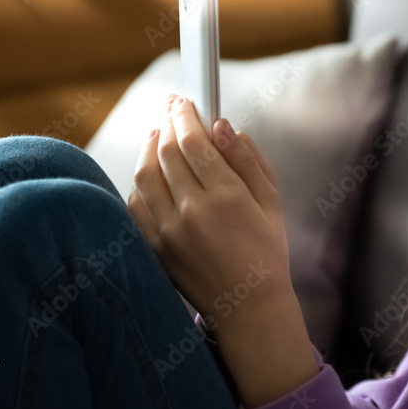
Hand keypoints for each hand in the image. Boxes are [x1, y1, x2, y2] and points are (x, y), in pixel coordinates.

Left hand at [127, 95, 320, 406]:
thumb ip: (248, 160)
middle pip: (166, 152)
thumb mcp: (271, 202)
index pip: (195, 142)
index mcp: (227, 198)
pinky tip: (151, 172)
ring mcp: (168, 232)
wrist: (249, 307)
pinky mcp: (154, 248)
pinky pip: (136, 205)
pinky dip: (140, 182)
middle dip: (167, 124)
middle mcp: (193, 212)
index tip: (185, 101)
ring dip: (149, 148)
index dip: (186, 115)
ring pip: (145, 175)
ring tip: (158, 135)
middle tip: (171, 110)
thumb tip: (223, 126)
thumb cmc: (267, 252)